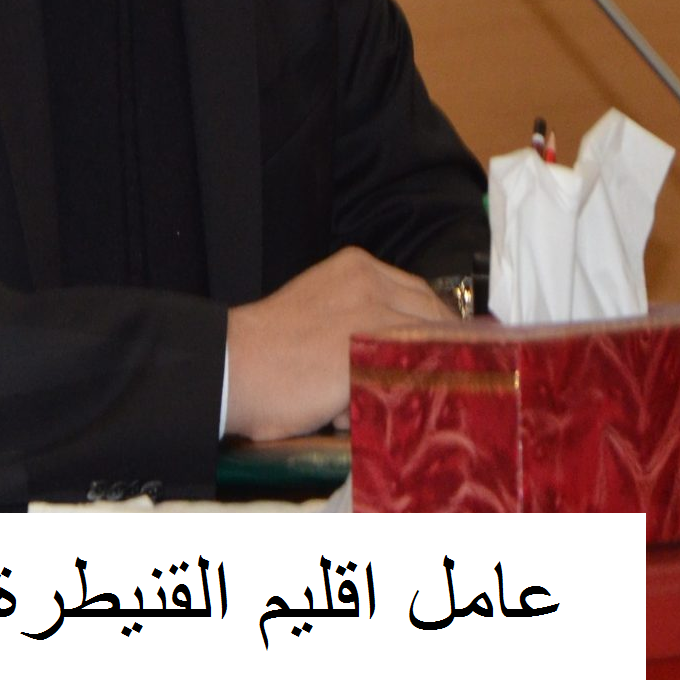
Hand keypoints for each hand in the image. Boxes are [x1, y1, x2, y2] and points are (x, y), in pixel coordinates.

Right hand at [224, 246, 451, 441]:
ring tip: (387, 401)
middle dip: (438, 355)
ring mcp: (373, 316)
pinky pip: (409, 379)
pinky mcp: (370, 353)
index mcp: (357, 267)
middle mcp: (371, 283)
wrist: (234, 366)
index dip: (437, 329)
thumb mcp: (324, 308)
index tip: (445, 355)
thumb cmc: (271, 348)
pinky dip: (404, 398)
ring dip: (420, 378)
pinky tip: (373, 412)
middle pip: (434, 319)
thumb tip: (407, 352)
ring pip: (427, 350)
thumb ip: (364, 318)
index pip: (422, 296)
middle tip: (433, 385)